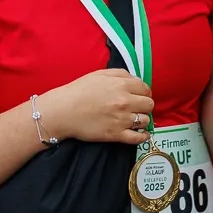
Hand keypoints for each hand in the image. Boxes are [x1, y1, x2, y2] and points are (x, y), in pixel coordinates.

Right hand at [37, 69, 153, 144]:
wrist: (63, 111)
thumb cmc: (79, 90)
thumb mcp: (100, 74)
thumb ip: (121, 74)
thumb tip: (136, 80)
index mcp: (121, 85)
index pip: (145, 88)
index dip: (144, 92)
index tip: (139, 96)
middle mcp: (125, 102)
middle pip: (149, 104)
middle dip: (144, 105)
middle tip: (137, 107)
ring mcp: (121, 119)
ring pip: (145, 120)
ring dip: (142, 120)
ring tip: (135, 119)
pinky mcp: (116, 135)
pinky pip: (138, 138)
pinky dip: (143, 136)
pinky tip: (141, 133)